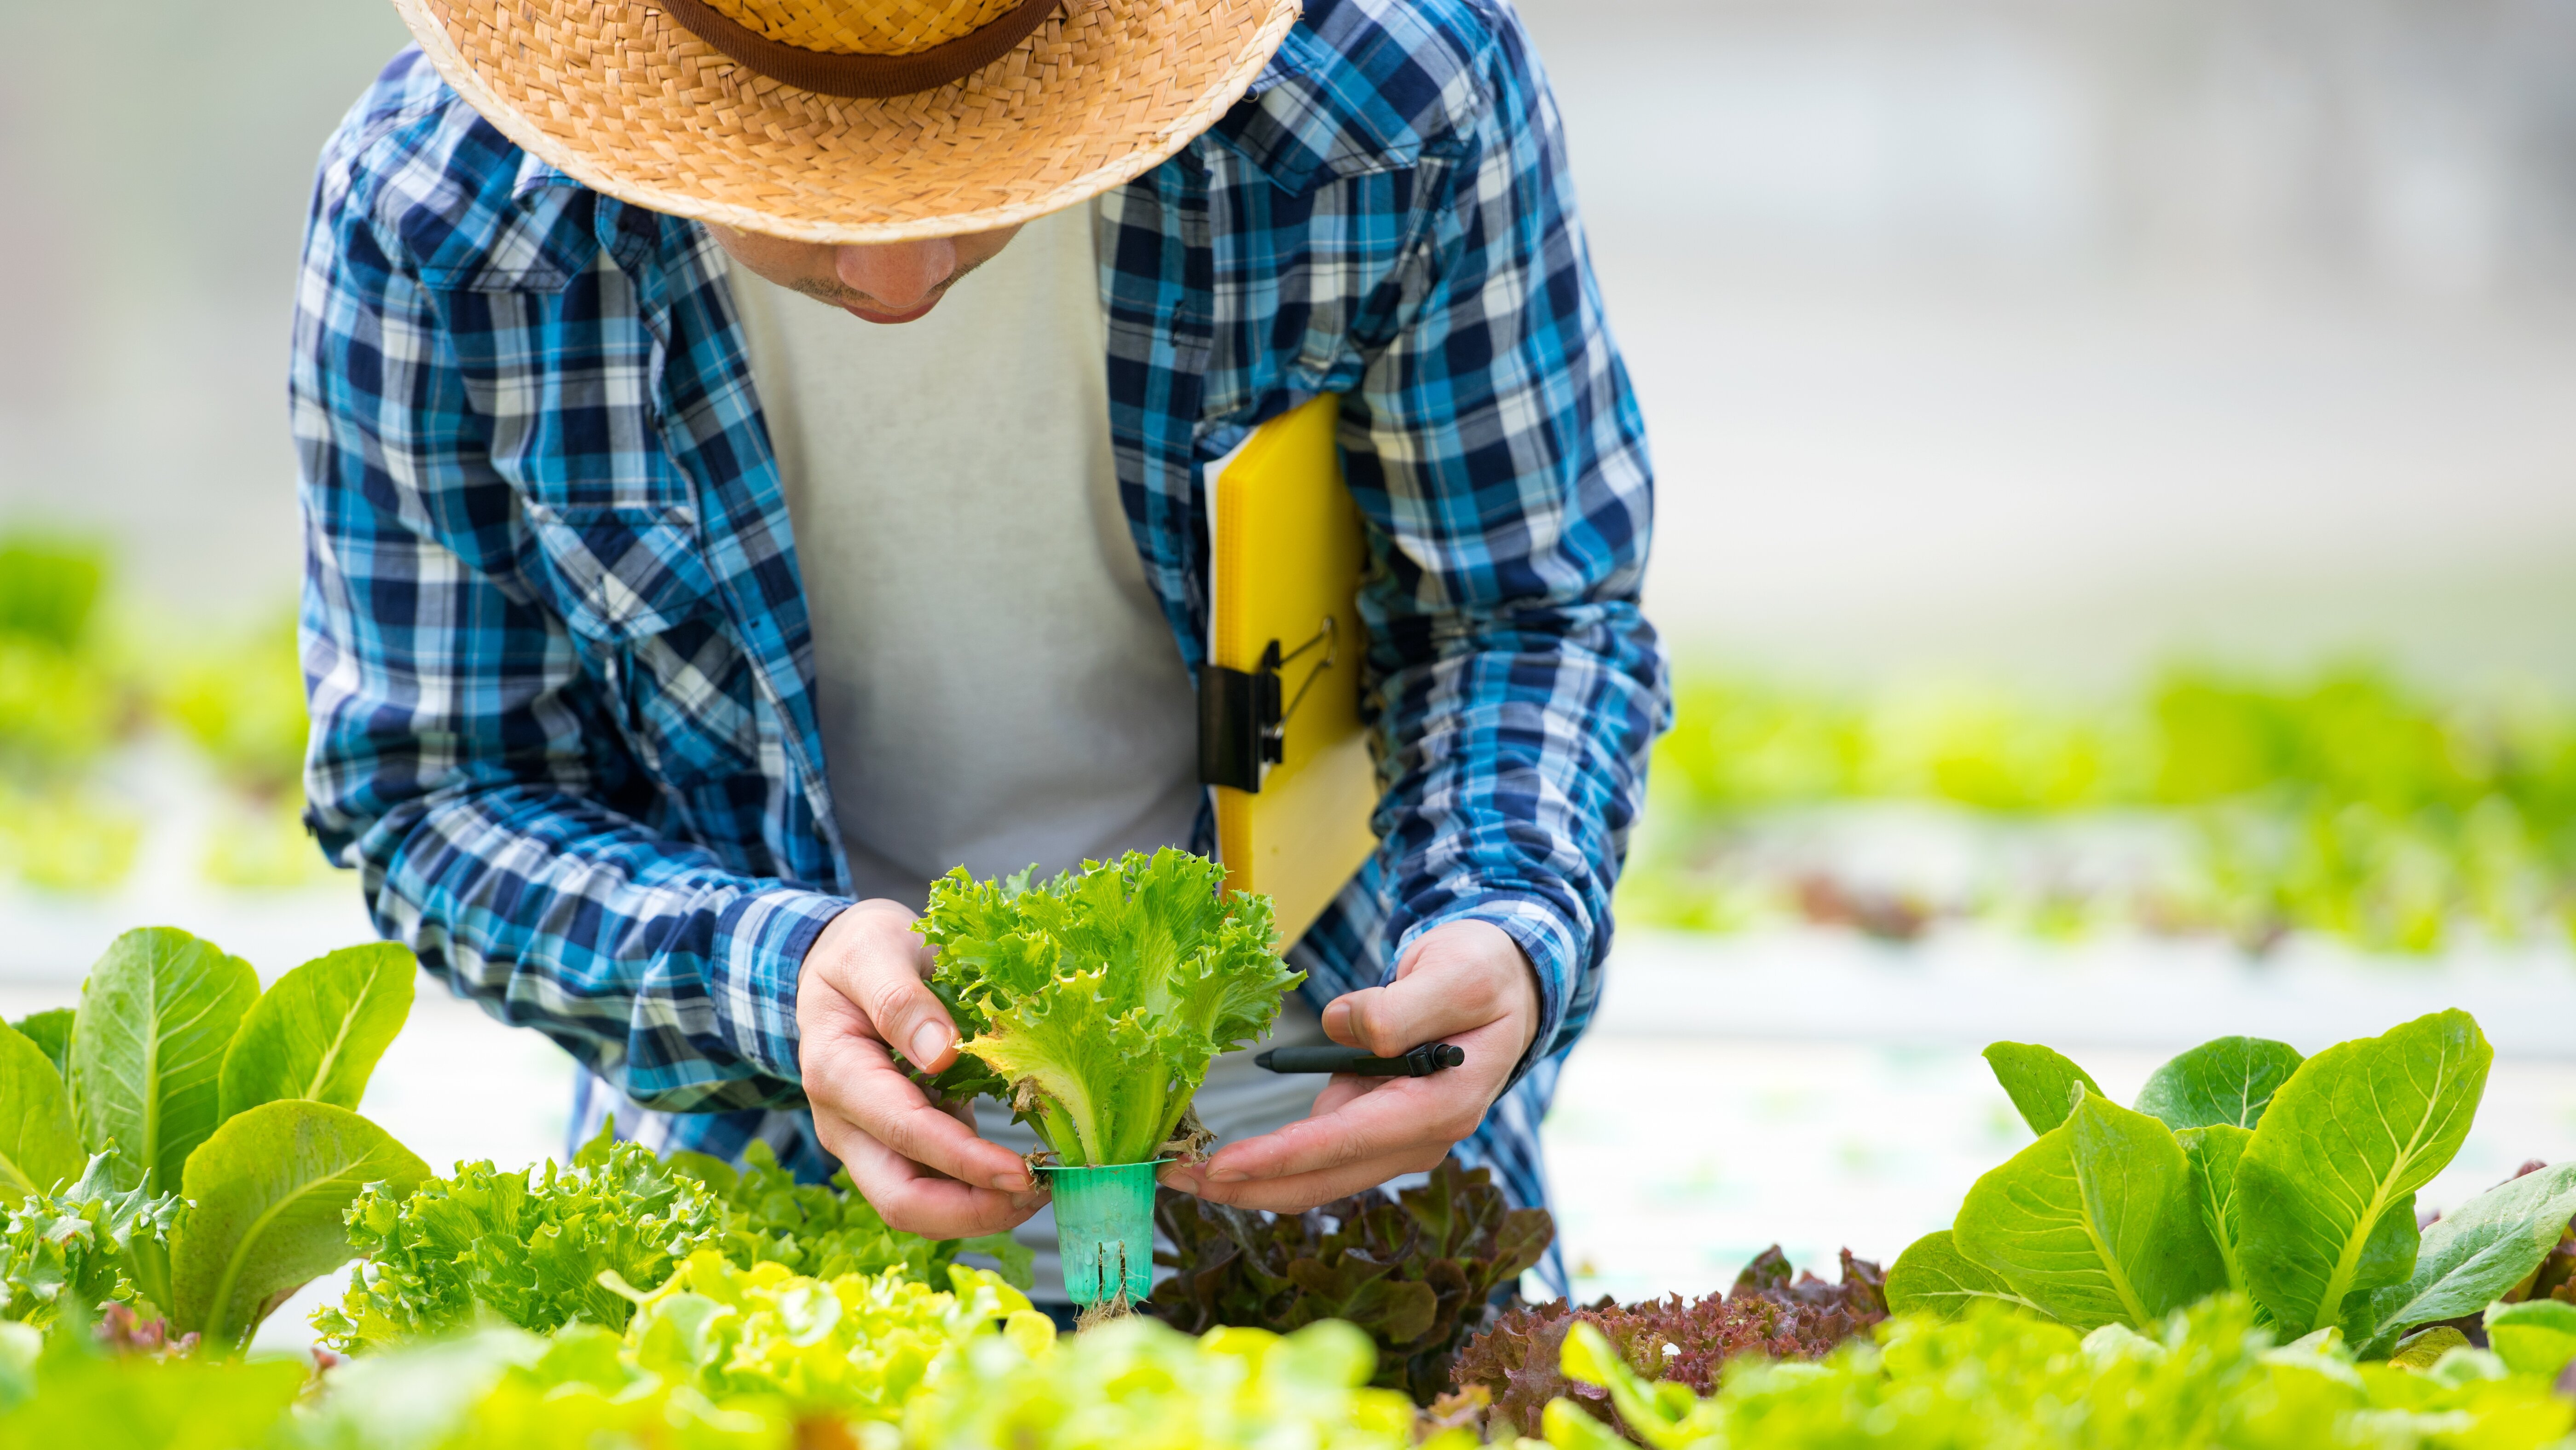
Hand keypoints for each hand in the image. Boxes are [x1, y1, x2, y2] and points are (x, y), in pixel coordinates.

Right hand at [797, 899, 1047, 1236]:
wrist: (839, 964)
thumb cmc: (861, 950)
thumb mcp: (875, 950)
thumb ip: (900, 999)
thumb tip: (942, 1054)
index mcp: (837, 1072)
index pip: (905, 1133)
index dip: (964, 1161)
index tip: (1023, 1171)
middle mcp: (846, 1121)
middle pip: (901, 1200)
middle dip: (972, 1211)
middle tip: (1038, 1193)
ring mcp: (870, 1138)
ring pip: (919, 1204)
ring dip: (980, 1209)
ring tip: (1042, 1187)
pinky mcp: (900, 1141)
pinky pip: (936, 1183)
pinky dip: (978, 1189)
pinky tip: (1024, 1172)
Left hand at [1160, 919, 1539, 1211]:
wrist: (1509, 984)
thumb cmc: (1484, 974)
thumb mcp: (1457, 975)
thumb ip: (1403, 1006)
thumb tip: (1345, 1025)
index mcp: (1441, 1107)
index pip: (1345, 1144)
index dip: (1278, 1159)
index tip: (1217, 1167)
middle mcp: (1419, 1138)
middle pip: (1321, 1180)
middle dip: (1246, 1187)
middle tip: (1173, 1180)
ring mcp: (1398, 1138)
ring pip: (1315, 1176)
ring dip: (1252, 1180)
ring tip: (1182, 1171)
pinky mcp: (1379, 1127)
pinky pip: (1318, 1155)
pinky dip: (1272, 1160)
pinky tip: (1226, 1157)